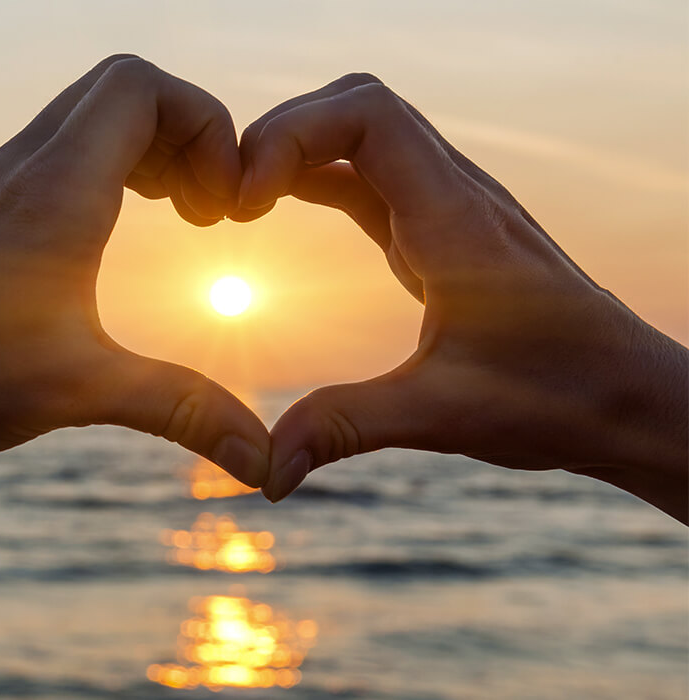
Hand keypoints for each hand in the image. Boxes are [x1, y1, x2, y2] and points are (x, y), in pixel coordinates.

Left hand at [0, 56, 271, 638]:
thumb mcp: (84, 391)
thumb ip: (184, 410)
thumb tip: (267, 466)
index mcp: (54, 189)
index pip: (141, 85)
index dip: (205, 122)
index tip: (223, 207)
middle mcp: (16, 170)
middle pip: (116, 89)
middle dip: (183, 131)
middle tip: (208, 209)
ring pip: (78, 119)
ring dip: (139, 149)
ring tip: (175, 217)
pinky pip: (47, 153)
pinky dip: (96, 170)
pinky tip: (105, 240)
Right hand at [235, 74, 688, 521]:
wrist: (630, 399)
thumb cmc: (557, 399)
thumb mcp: (442, 416)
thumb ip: (346, 428)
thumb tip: (264, 470)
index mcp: (455, 221)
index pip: (367, 116)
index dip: (291, 135)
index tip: (245, 201)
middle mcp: (456, 195)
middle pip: (357, 104)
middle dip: (281, 132)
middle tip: (229, 198)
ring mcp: (450, 207)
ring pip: (363, 130)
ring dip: (296, 148)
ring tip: (239, 203)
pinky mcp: (441, 230)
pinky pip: (369, 172)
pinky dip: (314, 175)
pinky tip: (274, 211)